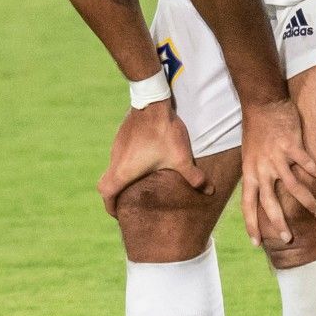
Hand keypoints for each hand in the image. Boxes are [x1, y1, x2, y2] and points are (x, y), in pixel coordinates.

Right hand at [98, 101, 210, 216]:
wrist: (153, 101)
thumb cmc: (164, 133)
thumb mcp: (181, 158)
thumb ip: (194, 177)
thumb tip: (209, 192)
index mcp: (124, 171)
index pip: (107, 194)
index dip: (111, 207)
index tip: (119, 214)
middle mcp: (115, 159)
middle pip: (105, 183)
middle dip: (114, 195)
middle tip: (126, 202)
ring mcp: (116, 146)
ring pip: (112, 168)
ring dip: (121, 178)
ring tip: (137, 184)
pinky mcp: (121, 135)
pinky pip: (119, 155)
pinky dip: (126, 164)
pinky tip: (143, 161)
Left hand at [238, 99, 315, 246]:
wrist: (262, 104)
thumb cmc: (256, 131)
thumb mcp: (249, 156)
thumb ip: (257, 175)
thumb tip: (261, 194)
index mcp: (250, 173)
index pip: (248, 204)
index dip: (251, 224)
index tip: (256, 243)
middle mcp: (263, 169)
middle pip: (270, 203)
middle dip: (279, 223)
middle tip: (288, 239)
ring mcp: (277, 157)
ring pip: (294, 187)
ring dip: (309, 203)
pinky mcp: (291, 145)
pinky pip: (307, 163)